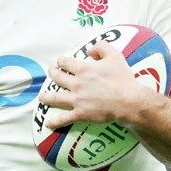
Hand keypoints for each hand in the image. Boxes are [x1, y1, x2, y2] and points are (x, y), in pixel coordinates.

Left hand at [38, 41, 152, 127]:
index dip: (61, 61)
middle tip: (51, 72)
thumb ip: (101, 47)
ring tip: (42, 97)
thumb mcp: (115, 56)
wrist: (128, 101)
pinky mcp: (80, 113)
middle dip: (52, 73)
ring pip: (55, 98)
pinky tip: (48, 124)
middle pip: (57, 77)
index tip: (60, 62)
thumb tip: (89, 50)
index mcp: (83, 69)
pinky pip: (64, 118)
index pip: (65, 62)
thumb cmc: (122, 79)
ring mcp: (76, 99)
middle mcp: (76, 83)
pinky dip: (55, 122)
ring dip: (46, 97)